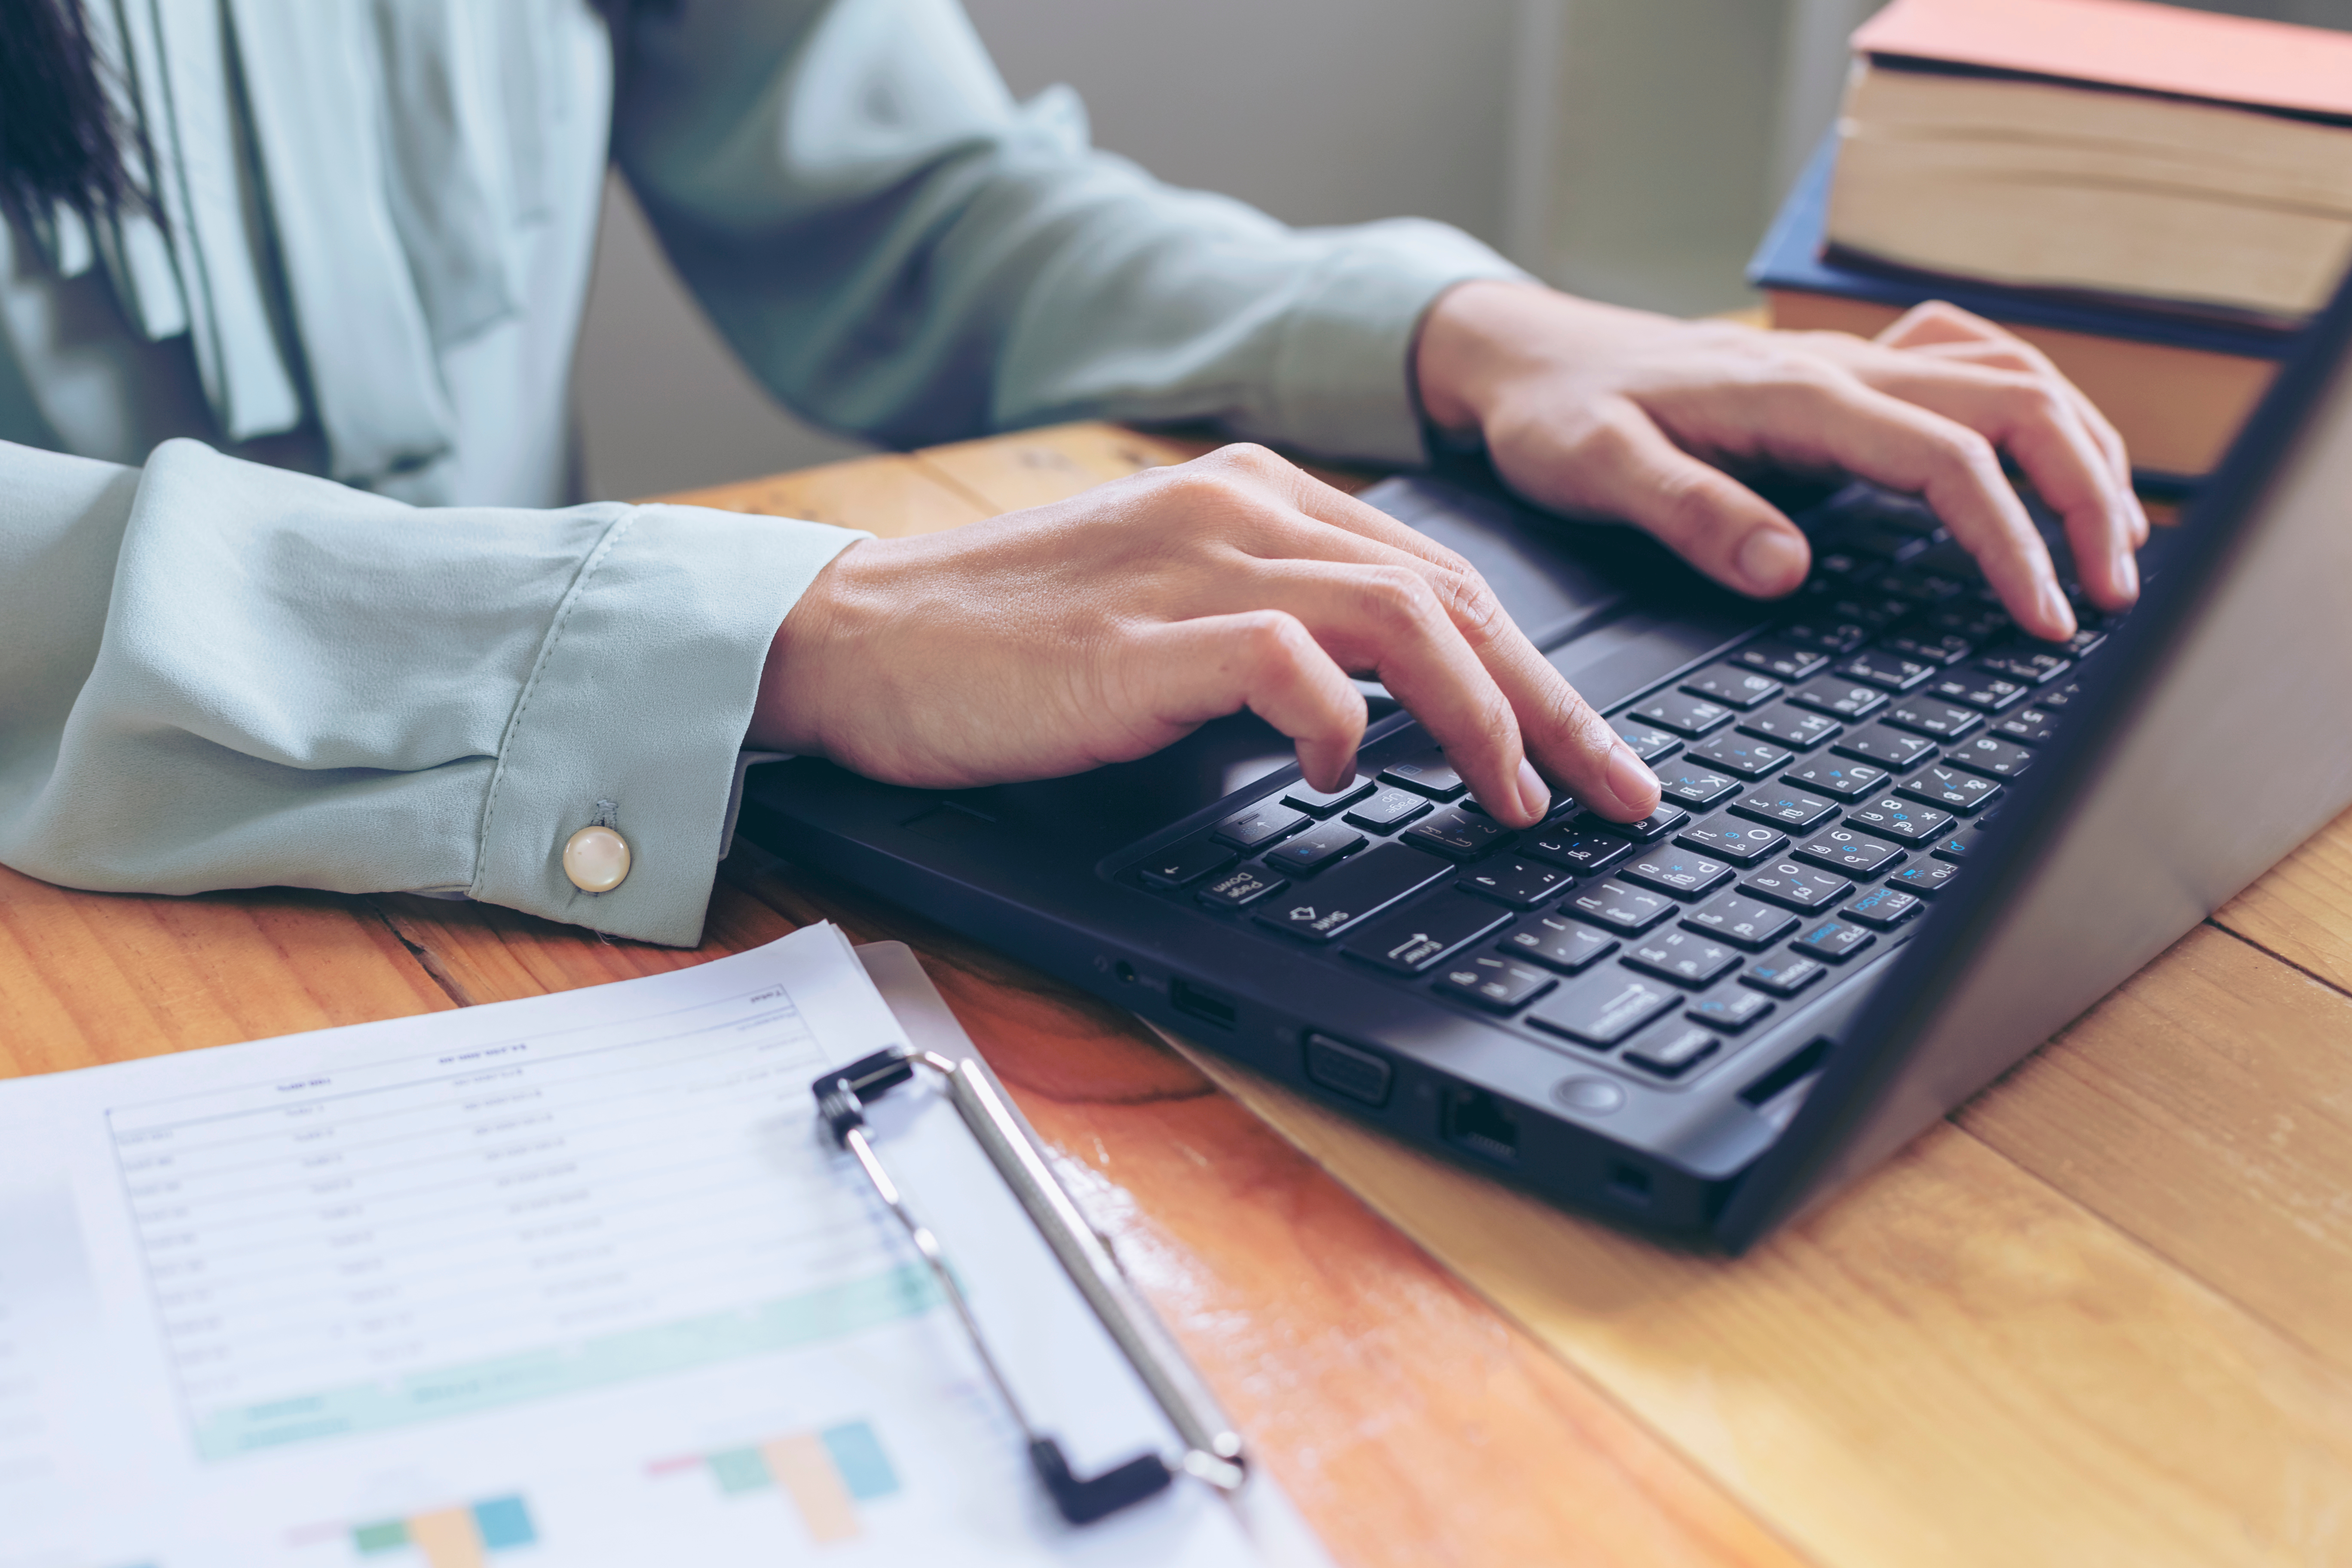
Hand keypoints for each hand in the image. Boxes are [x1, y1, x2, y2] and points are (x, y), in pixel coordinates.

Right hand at [750, 445, 1662, 826]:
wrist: (864, 638)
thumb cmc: (1014, 645)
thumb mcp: (1177, 618)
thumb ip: (1285, 637)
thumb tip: (1395, 715)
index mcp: (1263, 499)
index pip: (1446, 578)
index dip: (1540, 671)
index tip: (1595, 756)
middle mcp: (1247, 511)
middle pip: (1458, 597)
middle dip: (1558, 707)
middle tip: (1622, 797)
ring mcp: (1197, 565)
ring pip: (1406, 618)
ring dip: (1485, 718)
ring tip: (1520, 803)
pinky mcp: (1144, 635)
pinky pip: (1288, 662)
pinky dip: (1340, 721)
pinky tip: (1342, 775)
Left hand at [1416, 282, 2149, 640]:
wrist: (1530, 358)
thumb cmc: (1558, 416)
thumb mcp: (1595, 470)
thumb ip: (1689, 513)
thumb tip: (1786, 569)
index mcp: (1798, 396)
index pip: (1952, 460)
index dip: (2015, 541)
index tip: (2049, 620)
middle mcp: (1843, 367)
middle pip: (2019, 403)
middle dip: (2088, 495)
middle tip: (2118, 595)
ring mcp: (1853, 364)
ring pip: (2016, 375)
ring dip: (2082, 450)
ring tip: (2119, 544)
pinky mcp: (1849, 376)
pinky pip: (1975, 365)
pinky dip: (2037, 411)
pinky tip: (2057, 463)